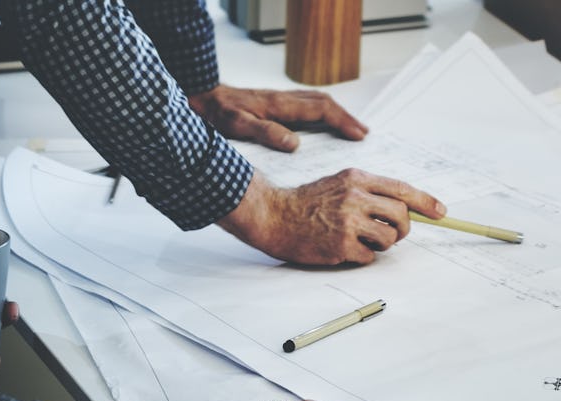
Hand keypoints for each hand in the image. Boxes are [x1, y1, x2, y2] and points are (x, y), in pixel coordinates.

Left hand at [187, 84, 367, 151]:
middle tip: (364, 134)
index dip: (343, 122)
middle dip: (347, 117)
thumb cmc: (213, 114)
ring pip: (316, 102)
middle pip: (324, 102)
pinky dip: (322, 113)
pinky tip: (321, 126)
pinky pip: (305, 105)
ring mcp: (277, 100)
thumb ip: (265, 133)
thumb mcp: (236, 126)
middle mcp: (282, 99)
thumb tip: (295, 143)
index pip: (321, 110)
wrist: (195, 98)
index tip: (360, 136)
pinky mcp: (271, 104)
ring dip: (337, 114)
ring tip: (351, 129)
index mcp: (278, 105)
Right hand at [217, 169, 446, 265]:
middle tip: (393, 234)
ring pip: (389, 238)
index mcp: (357, 179)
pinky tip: (345, 249)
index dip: (425, 201)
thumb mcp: (339, 184)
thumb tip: (407, 208)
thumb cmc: (308, 202)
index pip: (401, 189)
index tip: (441, 212)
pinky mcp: (340, 245)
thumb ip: (370, 191)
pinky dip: (363, 256)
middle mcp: (355, 197)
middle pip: (401, 216)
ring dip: (383, 244)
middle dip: (403, 229)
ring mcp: (348, 222)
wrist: (274, 215)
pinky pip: (370, 256)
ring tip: (363, 240)